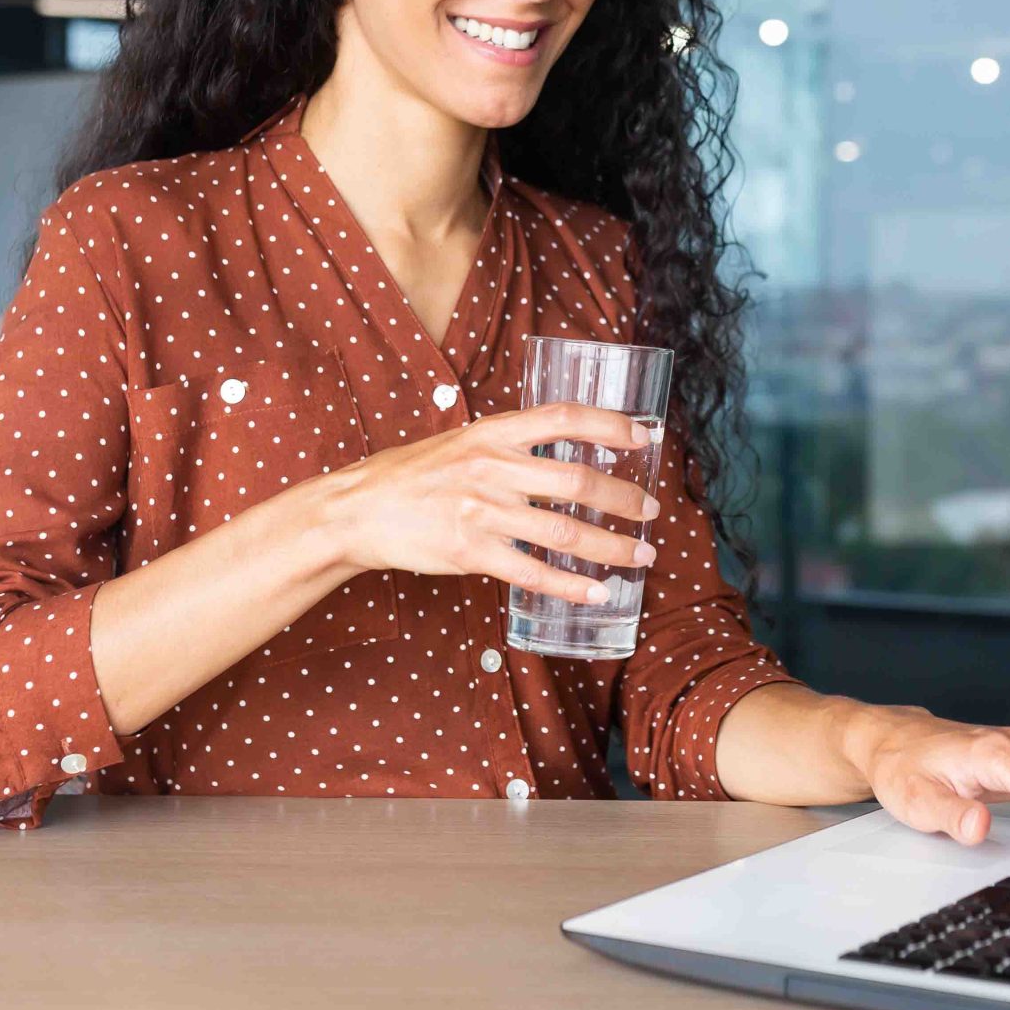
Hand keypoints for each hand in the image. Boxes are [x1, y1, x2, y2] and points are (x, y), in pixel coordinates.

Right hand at [293, 403, 658, 607]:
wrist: (358, 508)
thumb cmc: (411, 475)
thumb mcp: (461, 441)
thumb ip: (508, 445)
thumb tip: (563, 452)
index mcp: (493, 432)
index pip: (565, 418)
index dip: (612, 425)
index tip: (645, 436)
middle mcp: (493, 467)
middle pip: (579, 481)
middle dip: (625, 499)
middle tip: (652, 511)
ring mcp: (483, 510)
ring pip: (565, 532)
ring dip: (612, 547)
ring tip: (640, 556)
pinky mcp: (471, 551)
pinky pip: (533, 572)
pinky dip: (571, 586)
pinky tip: (597, 592)